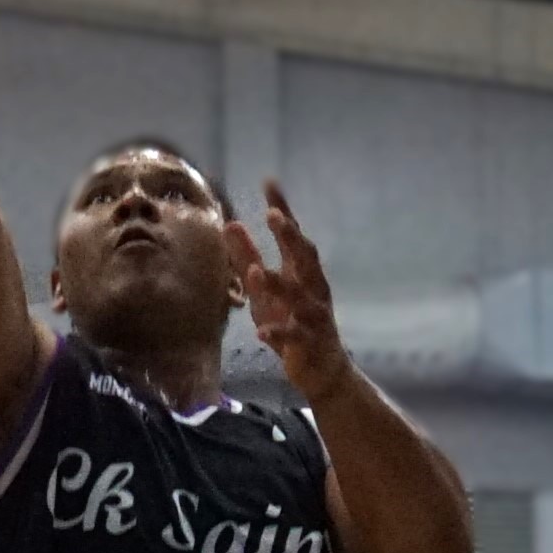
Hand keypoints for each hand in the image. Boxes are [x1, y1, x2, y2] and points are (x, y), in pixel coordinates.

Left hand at [226, 180, 347, 404]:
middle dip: (290, 237)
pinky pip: (293, 337)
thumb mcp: (264, 289)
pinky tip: (261, 332)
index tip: (269, 184)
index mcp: (301, 271)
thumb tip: (230, 224)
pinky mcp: (307, 343)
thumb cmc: (290, 321)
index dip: (283, 209)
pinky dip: (278, 333)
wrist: (322, 369)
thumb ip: (247, 258)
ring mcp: (312, 315)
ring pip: (298, 296)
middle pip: (304, 257)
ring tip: (256, 271)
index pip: (292, 235)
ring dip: (278, 284)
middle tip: (274, 216)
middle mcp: (312, 288)